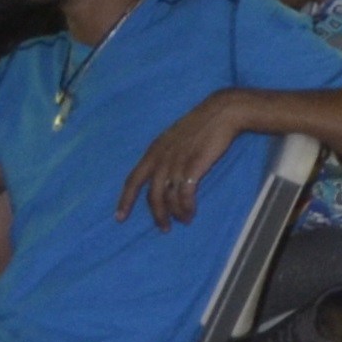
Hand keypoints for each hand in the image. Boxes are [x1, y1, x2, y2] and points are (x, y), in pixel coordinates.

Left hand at [119, 93, 248, 225]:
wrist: (221, 113)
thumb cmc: (201, 125)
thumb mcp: (174, 139)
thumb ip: (166, 156)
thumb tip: (163, 176)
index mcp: (153, 152)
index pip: (133, 180)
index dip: (125, 200)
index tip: (120, 218)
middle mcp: (161, 159)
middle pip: (151, 195)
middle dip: (157, 214)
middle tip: (164, 228)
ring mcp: (177, 163)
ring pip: (168, 197)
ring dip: (175, 213)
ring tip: (183, 221)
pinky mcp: (194, 166)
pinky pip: (185, 194)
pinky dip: (187, 206)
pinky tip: (191, 212)